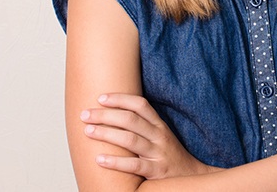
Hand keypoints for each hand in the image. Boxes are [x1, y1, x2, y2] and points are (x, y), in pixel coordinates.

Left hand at [80, 93, 211, 179]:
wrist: (191, 177)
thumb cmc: (169, 155)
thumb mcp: (160, 135)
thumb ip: (142, 126)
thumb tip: (113, 115)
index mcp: (159, 124)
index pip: (140, 105)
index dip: (121, 99)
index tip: (101, 98)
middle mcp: (159, 135)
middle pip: (131, 120)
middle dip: (106, 115)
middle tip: (85, 114)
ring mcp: (158, 153)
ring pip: (131, 139)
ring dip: (107, 134)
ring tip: (88, 131)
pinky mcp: (156, 171)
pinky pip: (134, 165)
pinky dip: (116, 162)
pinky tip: (100, 159)